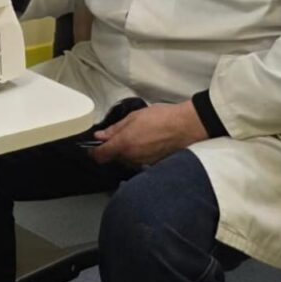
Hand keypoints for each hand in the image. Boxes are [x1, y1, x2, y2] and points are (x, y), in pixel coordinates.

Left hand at [89, 101, 207, 166]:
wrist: (187, 126)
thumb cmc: (160, 117)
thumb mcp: (134, 117)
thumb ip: (114, 129)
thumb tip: (99, 136)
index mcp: (123, 144)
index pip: (100, 156)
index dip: (94, 152)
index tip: (94, 146)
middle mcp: (131, 158)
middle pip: (114, 158)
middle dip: (113, 149)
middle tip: (121, 134)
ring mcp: (143, 163)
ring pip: (127, 160)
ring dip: (127, 152)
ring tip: (138, 136)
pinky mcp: (154, 164)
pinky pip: (140, 161)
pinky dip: (139, 154)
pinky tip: (147, 142)